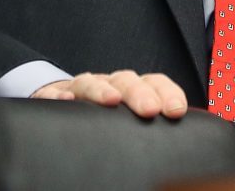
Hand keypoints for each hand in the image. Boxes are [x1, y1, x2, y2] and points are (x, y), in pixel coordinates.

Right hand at [31, 70, 188, 119]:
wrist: (62, 102)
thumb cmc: (106, 119)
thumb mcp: (131, 122)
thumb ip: (154, 132)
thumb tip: (183, 154)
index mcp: (133, 89)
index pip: (155, 83)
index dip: (168, 93)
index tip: (176, 111)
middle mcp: (109, 85)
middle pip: (127, 80)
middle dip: (140, 92)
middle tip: (151, 110)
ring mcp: (81, 88)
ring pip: (92, 82)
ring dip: (102, 90)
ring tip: (111, 101)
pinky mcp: (51, 96)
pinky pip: (53, 92)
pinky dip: (58, 95)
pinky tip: (64, 101)